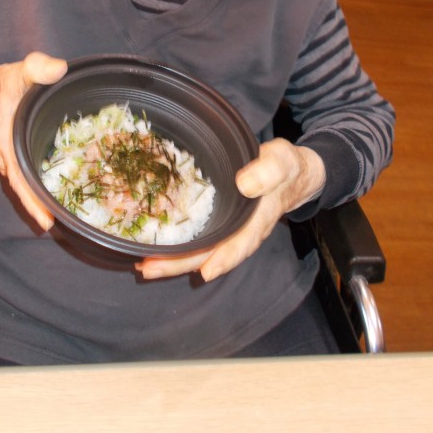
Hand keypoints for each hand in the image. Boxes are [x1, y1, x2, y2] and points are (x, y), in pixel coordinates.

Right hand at [0, 51, 67, 229]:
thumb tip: (59, 69)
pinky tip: (53, 190)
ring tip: (60, 214)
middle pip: (23, 189)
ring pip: (24, 183)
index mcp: (7, 143)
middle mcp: (6, 156)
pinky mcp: (13, 151)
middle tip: (59, 225)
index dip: (32, 201)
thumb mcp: (19, 71)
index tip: (46, 221)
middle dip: (38, 207)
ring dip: (38, 197)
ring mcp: (9, 156)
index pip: (20, 180)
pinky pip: (25, 173)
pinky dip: (37, 184)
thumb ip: (38, 68)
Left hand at [135, 138, 325, 281]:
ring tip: (144, 265)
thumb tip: (245, 185)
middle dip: (180, 264)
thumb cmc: (285, 166)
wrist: (289, 173)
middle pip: (211, 254)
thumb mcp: (282, 161)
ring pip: (201, 250)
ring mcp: (228, 228)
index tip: (204, 271)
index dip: (223, 258)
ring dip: (173, 260)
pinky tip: (154, 248)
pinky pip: (197, 238)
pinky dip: (177, 246)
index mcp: (257, 219)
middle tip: (149, 269)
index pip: (240, 242)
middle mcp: (240, 230)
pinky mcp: (218, 221)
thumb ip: (268, 171)